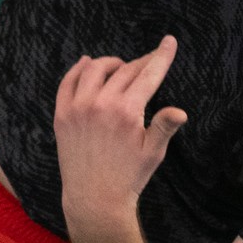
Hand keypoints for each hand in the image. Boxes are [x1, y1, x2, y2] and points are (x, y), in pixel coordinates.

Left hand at [54, 39, 184, 236]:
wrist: (94, 200)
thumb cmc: (128, 178)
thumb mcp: (152, 154)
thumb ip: (164, 127)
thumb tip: (180, 111)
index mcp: (127, 112)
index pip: (148, 75)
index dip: (161, 56)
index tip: (169, 42)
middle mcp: (101, 105)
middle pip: (125, 70)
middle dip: (141, 62)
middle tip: (148, 62)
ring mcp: (78, 108)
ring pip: (95, 69)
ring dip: (111, 63)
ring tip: (121, 67)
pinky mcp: (62, 115)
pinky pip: (68, 82)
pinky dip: (78, 69)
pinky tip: (87, 64)